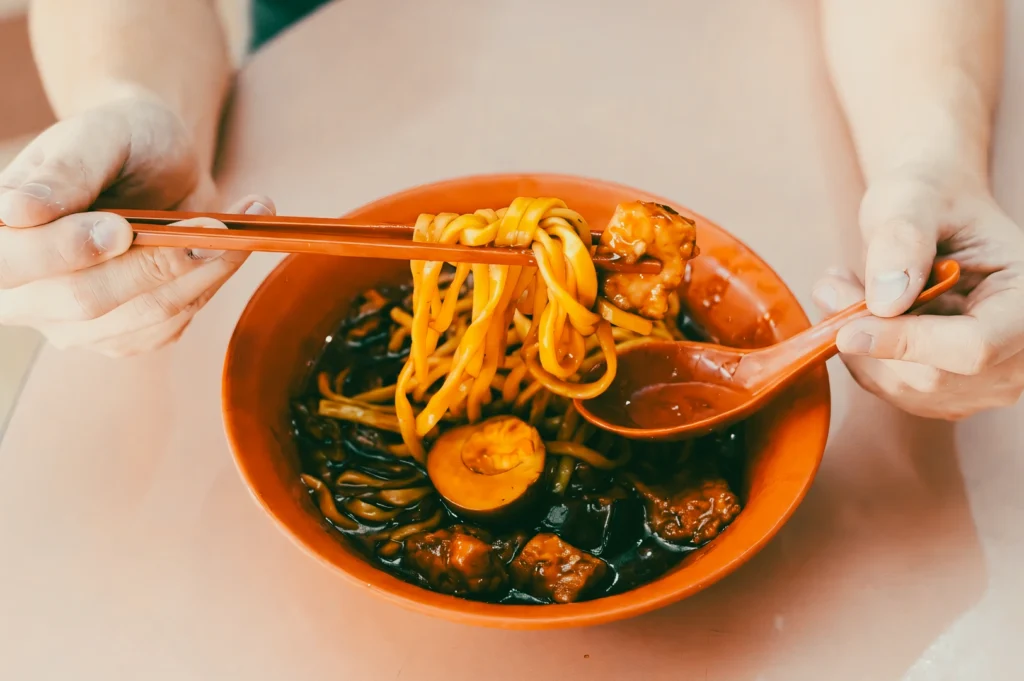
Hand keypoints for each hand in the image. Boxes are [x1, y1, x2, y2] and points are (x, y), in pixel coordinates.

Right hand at [0, 95, 273, 356]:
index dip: (65, 251)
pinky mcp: (125, 334)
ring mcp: (75, 322)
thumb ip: (63, 171)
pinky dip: (211, 282)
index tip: (120, 228)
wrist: (160, 161)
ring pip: (142, 316)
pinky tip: (231, 246)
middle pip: (84, 301)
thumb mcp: (95, 135)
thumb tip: (16, 210)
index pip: (11, 264)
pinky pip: (173, 323)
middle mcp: (25, 292)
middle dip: (154, 264)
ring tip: (234, 224)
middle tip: (210, 226)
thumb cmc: (120, 140)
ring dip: (200, 272)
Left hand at [812, 173, 1023, 419]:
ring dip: (858, 344)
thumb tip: (885, 301)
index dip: (906, 344)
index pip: (974, 347)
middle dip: (868, 337)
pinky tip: (859, 311)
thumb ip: (902, 239)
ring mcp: (987, 380)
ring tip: (842, 287)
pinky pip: (890, 387)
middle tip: (831, 286)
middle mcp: (1020, 352)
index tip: (846, 330)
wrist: (938, 215)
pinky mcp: (948, 391)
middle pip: (931, 377)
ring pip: (902, 387)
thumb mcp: (914, 197)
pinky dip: (861, 353)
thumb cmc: (932, 198)